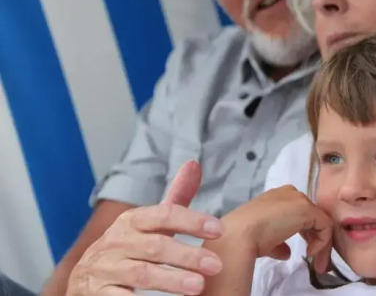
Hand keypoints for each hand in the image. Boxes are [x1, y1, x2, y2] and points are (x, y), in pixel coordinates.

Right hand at [66, 161, 224, 295]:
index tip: (219, 229)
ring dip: (171, 280)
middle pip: (155, 246)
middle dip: (188, 255)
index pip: (163, 214)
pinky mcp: (95, 294)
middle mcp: (116, 242)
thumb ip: (174, 200)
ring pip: (141, 274)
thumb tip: (194, 164)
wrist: (84, 280)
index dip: (191, 220)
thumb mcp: (148, 224)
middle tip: (216, 265)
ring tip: (199, 286)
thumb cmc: (127, 249)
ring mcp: (104, 269)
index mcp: (131, 221)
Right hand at [210, 185, 333, 273]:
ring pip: (320, 221)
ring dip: (321, 243)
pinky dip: (322, 242)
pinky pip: (324, 225)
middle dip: (315, 238)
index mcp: (278, 197)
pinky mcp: (306, 209)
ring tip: (317, 262)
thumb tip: (286, 253)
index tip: (306, 250)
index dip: (306, 232)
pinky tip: (310, 252)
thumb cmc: (248, 237)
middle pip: (312, 216)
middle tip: (315, 258)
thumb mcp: (266, 240)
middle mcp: (290, 193)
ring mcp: (299, 199)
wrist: (241, 234)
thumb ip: (279, 243)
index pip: (301, 213)